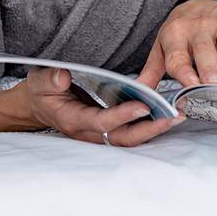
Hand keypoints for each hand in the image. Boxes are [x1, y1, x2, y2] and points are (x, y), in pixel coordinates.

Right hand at [20, 67, 182, 147]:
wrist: (39, 105)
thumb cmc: (42, 92)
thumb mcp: (39, 81)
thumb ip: (50, 79)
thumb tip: (63, 77)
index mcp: (73, 120)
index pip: (102, 122)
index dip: (123, 115)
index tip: (143, 105)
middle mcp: (89, 132)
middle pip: (123, 138)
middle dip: (149, 129)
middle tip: (173, 116)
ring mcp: (99, 134)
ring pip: (130, 138)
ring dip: (154, 129)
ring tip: (177, 116)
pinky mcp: (107, 130)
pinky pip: (130, 133)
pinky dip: (149, 126)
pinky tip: (166, 114)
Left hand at [138, 0, 216, 90]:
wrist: (203, 7)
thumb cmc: (180, 34)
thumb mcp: (162, 49)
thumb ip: (152, 73)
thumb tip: (138, 93)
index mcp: (174, 32)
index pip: (178, 54)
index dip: (184, 71)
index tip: (191, 86)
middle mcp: (198, 25)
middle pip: (204, 47)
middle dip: (209, 68)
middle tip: (213, 89)